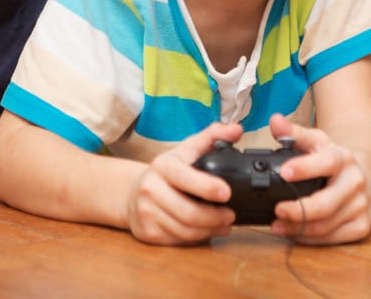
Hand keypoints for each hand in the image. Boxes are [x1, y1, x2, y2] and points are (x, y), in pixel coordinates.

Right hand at [126, 120, 242, 244]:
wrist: (133, 192)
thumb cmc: (167, 170)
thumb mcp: (187, 149)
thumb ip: (214, 136)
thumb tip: (237, 129)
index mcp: (162, 166)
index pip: (185, 178)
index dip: (207, 187)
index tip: (227, 193)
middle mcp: (150, 189)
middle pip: (189, 212)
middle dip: (215, 217)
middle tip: (231, 215)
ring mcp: (146, 212)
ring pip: (186, 231)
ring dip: (210, 230)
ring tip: (223, 224)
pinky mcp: (147, 233)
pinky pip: (178, 240)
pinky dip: (197, 238)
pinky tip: (207, 231)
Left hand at [267, 113, 370, 244]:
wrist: (367, 176)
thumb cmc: (335, 160)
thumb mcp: (316, 142)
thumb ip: (293, 133)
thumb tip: (274, 121)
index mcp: (343, 158)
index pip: (326, 163)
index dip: (304, 168)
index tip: (283, 173)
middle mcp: (355, 182)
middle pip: (325, 204)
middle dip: (298, 210)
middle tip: (277, 210)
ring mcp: (361, 206)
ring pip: (326, 225)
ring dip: (299, 228)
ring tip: (278, 224)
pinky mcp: (362, 226)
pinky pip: (333, 238)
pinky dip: (311, 238)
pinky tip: (295, 232)